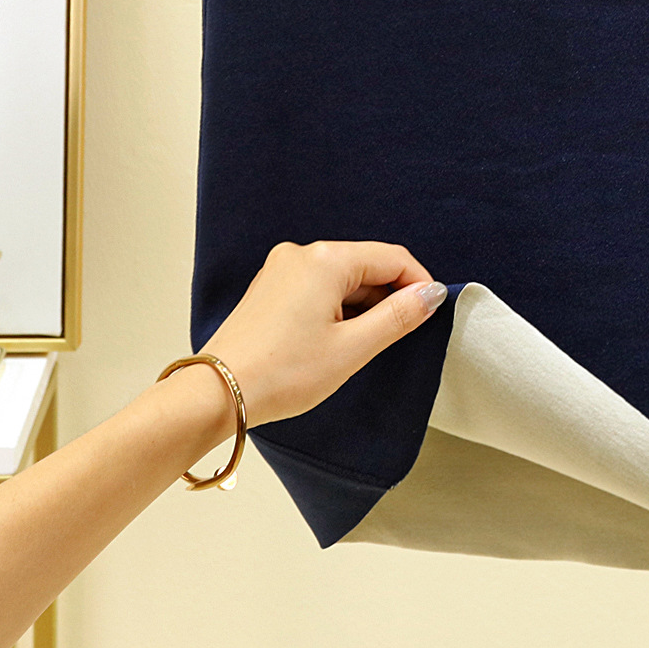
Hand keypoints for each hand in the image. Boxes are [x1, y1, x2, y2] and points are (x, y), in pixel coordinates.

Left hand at [199, 241, 445, 428]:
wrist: (217, 393)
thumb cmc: (282, 373)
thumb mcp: (352, 348)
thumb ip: (398, 316)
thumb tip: (431, 294)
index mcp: (326, 260)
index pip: (392, 258)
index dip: (418, 284)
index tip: (430, 313)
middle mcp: (301, 254)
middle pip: (365, 265)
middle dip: (387, 297)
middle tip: (396, 337)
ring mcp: (281, 269)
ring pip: (341, 278)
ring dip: (360, 306)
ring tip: (358, 346)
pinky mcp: (269, 288)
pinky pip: (316, 287)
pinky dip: (335, 308)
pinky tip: (332, 340)